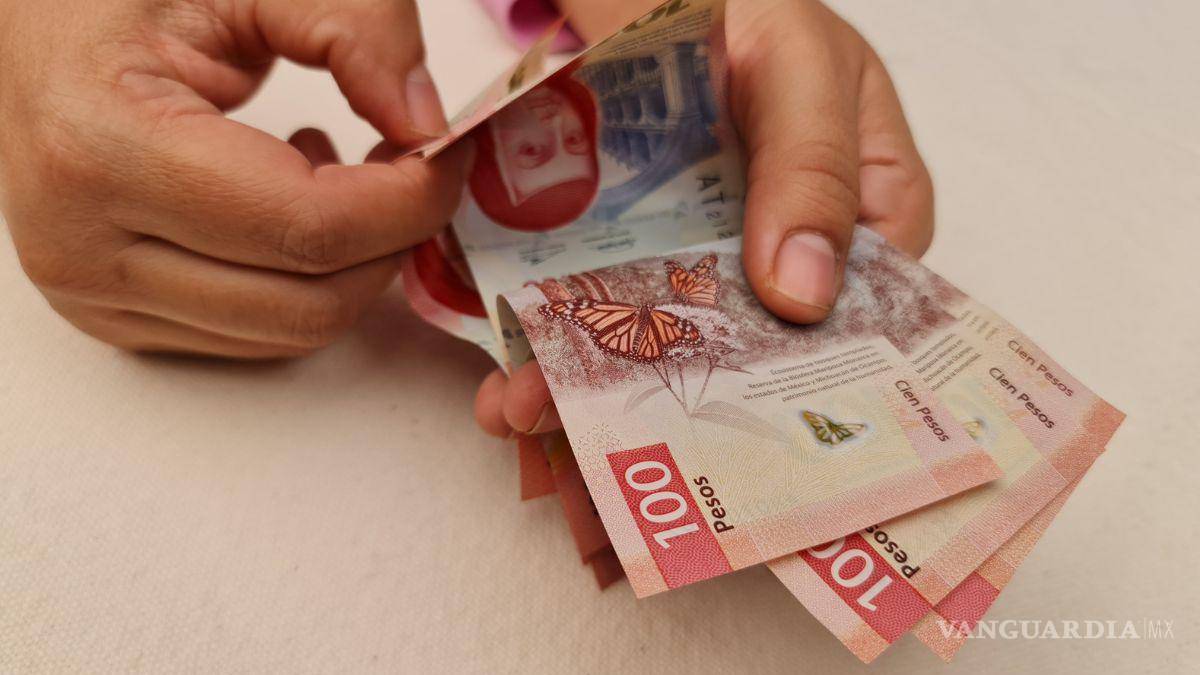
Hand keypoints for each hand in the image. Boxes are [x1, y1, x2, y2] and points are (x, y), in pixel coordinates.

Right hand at [0, 0, 469, 358]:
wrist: (35, 28)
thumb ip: (358, 26)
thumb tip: (430, 126)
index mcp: (100, 146)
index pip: (305, 227)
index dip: (407, 201)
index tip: (446, 152)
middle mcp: (80, 244)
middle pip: (309, 299)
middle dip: (392, 239)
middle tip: (413, 164)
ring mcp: (92, 295)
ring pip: (291, 332)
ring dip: (353, 264)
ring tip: (342, 171)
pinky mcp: (117, 318)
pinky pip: (258, 335)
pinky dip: (307, 281)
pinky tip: (291, 200)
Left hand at [476, 0, 933, 436]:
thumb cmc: (744, 1)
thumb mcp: (798, 64)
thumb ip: (813, 165)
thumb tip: (806, 295)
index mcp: (860, 212)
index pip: (857, 321)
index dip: (802, 387)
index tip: (739, 438)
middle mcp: (774, 248)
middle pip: (739, 354)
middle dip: (670, 411)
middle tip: (603, 450)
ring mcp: (690, 251)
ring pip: (654, 346)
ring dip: (591, 392)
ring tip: (525, 411)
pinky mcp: (615, 244)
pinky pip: (591, 311)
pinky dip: (550, 349)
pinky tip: (506, 382)